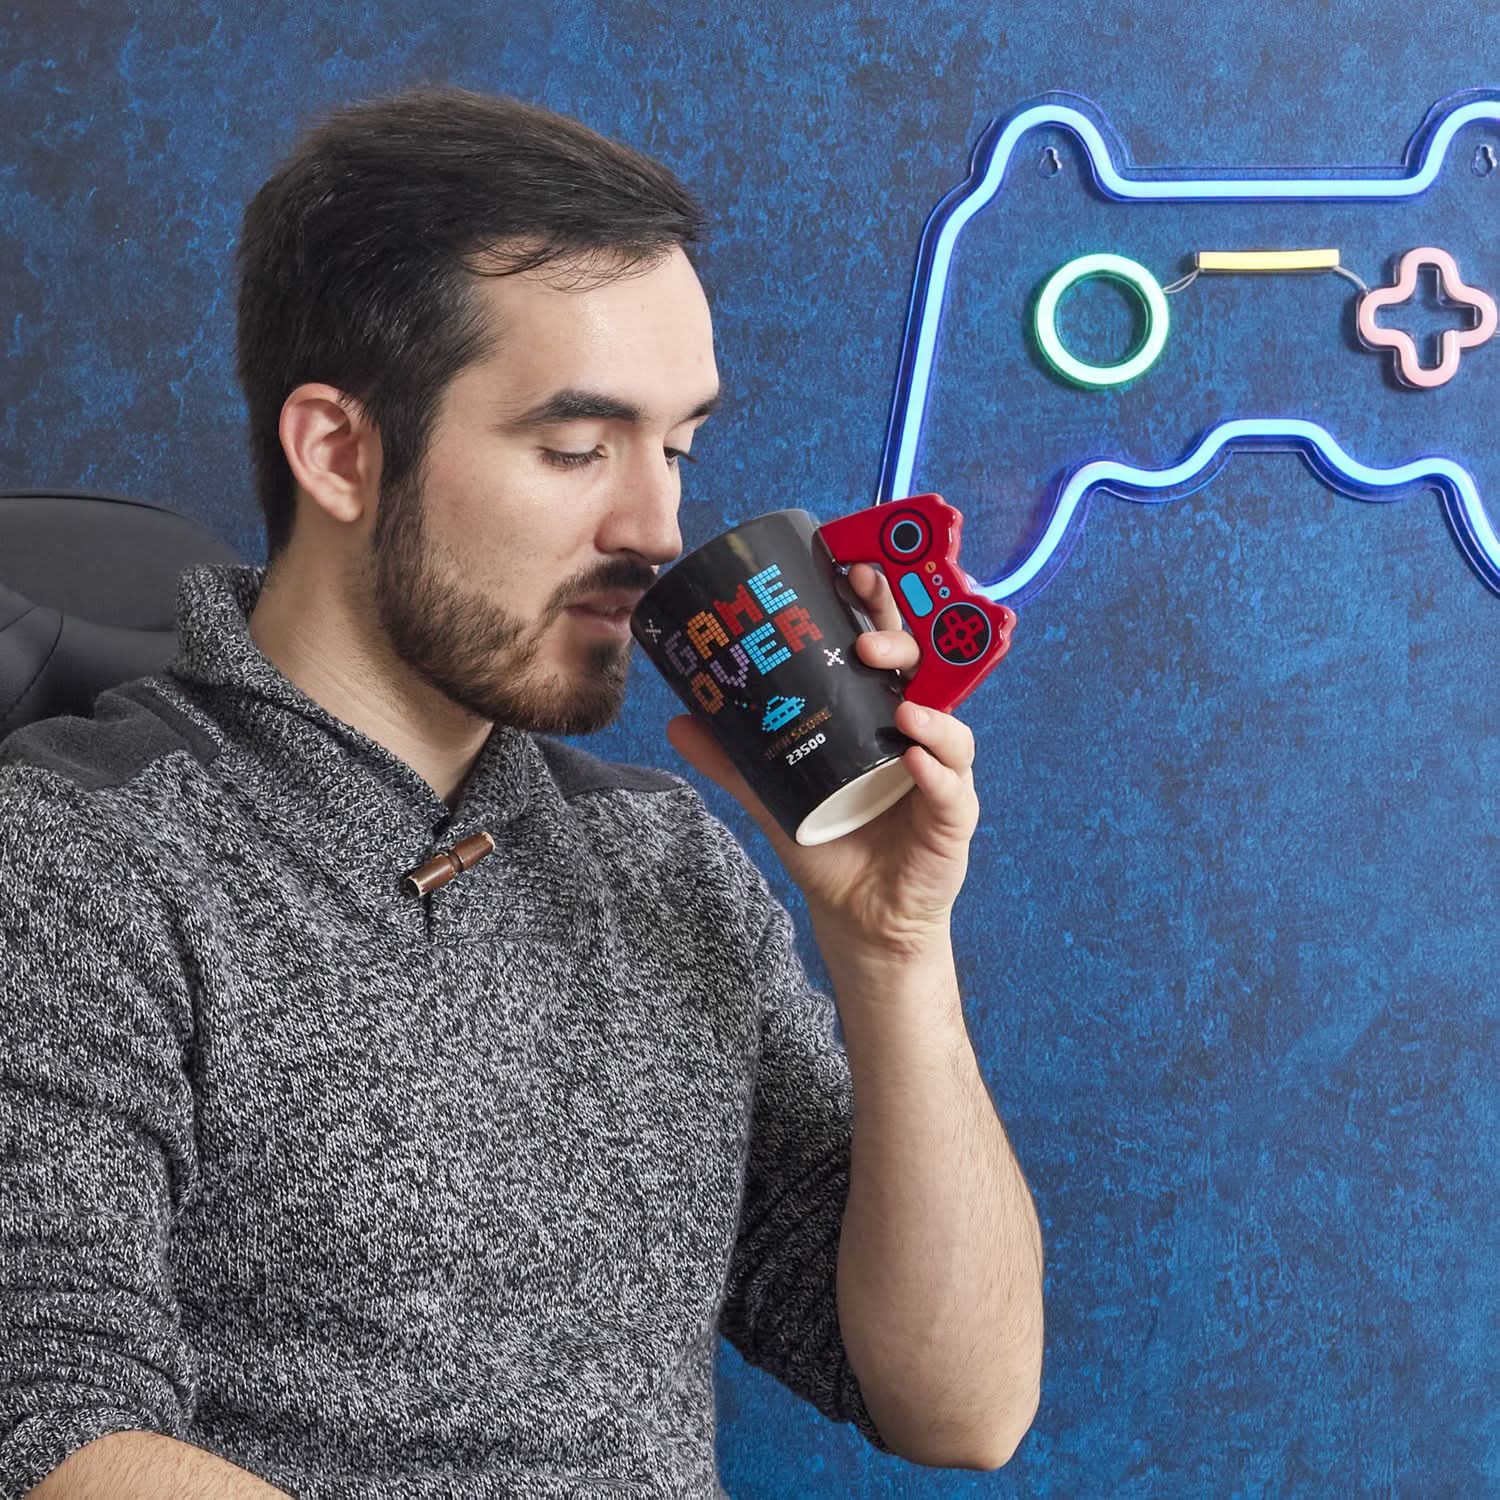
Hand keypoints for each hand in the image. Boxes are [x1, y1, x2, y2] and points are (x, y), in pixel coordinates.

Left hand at [665, 562, 979, 960]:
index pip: (884, 647)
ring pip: (949, 725)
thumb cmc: (829, 841)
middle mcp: (917, 732)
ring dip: (926, 710)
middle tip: (866, 642)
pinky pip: (954, 787)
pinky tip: (915, 759)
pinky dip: (938, 769)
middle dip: (900, 644)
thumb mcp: (773, 795)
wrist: (858, 915)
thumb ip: (733, 759)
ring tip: (898, 707)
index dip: (875, 606)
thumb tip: (680, 720)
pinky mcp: (953, 817)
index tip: (851, 572)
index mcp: (878, 712)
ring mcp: (941, 772)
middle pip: (924, 670)